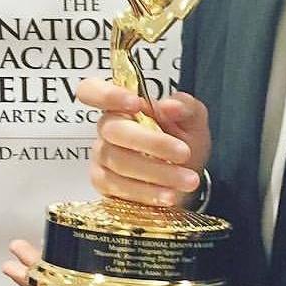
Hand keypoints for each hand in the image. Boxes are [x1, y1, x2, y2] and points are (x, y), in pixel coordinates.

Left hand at [2, 239, 226, 285]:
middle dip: (38, 264)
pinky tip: (82, 240)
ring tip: (37, 242)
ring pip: (81, 270)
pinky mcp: (141, 271)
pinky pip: (106, 263)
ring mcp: (125, 282)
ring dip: (56, 257)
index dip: (36, 279)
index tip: (13, 264)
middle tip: (16, 245)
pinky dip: (87, 251)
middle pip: (66, 278)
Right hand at [77, 78, 210, 208]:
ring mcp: (102, 157)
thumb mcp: (193, 119)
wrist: (185, 177)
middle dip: (152, 143)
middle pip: (114, 130)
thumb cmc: (183, 141)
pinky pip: (120, 188)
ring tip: (187, 179)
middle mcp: (107, 128)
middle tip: (184, 152)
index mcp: (123, 104)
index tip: (136, 103)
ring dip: (157, 172)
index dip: (107, 94)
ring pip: (119, 162)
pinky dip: (147, 193)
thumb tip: (170, 106)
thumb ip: (185, 106)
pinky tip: (169, 195)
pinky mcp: (103, 184)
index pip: (92, 91)